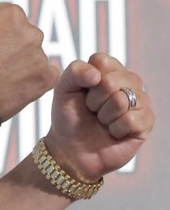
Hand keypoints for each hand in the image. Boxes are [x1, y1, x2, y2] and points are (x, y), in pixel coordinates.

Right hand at [0, 0, 57, 120]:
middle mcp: (31, 32)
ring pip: (33, 54)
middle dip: (11, 43)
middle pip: (23, 34)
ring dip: (21, 60)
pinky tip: (18, 81)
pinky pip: (47, 74)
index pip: (7, 16)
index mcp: (11, 14)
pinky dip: (35, 76)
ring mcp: (39, 57)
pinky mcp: (44, 80)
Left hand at [45, 53, 153, 182]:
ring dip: (104, 115)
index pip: (102, 60)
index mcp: (108, 70)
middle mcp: (128, 81)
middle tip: (91, 109)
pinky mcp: (146, 122)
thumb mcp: (63, 89)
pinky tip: (113, 132)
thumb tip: (97, 74)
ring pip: (121, 100)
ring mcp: (140, 101)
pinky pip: (130, 120)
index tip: (82, 91)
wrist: (72, 149)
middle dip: (93, 100)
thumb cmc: (69, 116)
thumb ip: (75, 72)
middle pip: (111, 81)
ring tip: (102, 120)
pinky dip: (114, 129)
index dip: (86, 79)